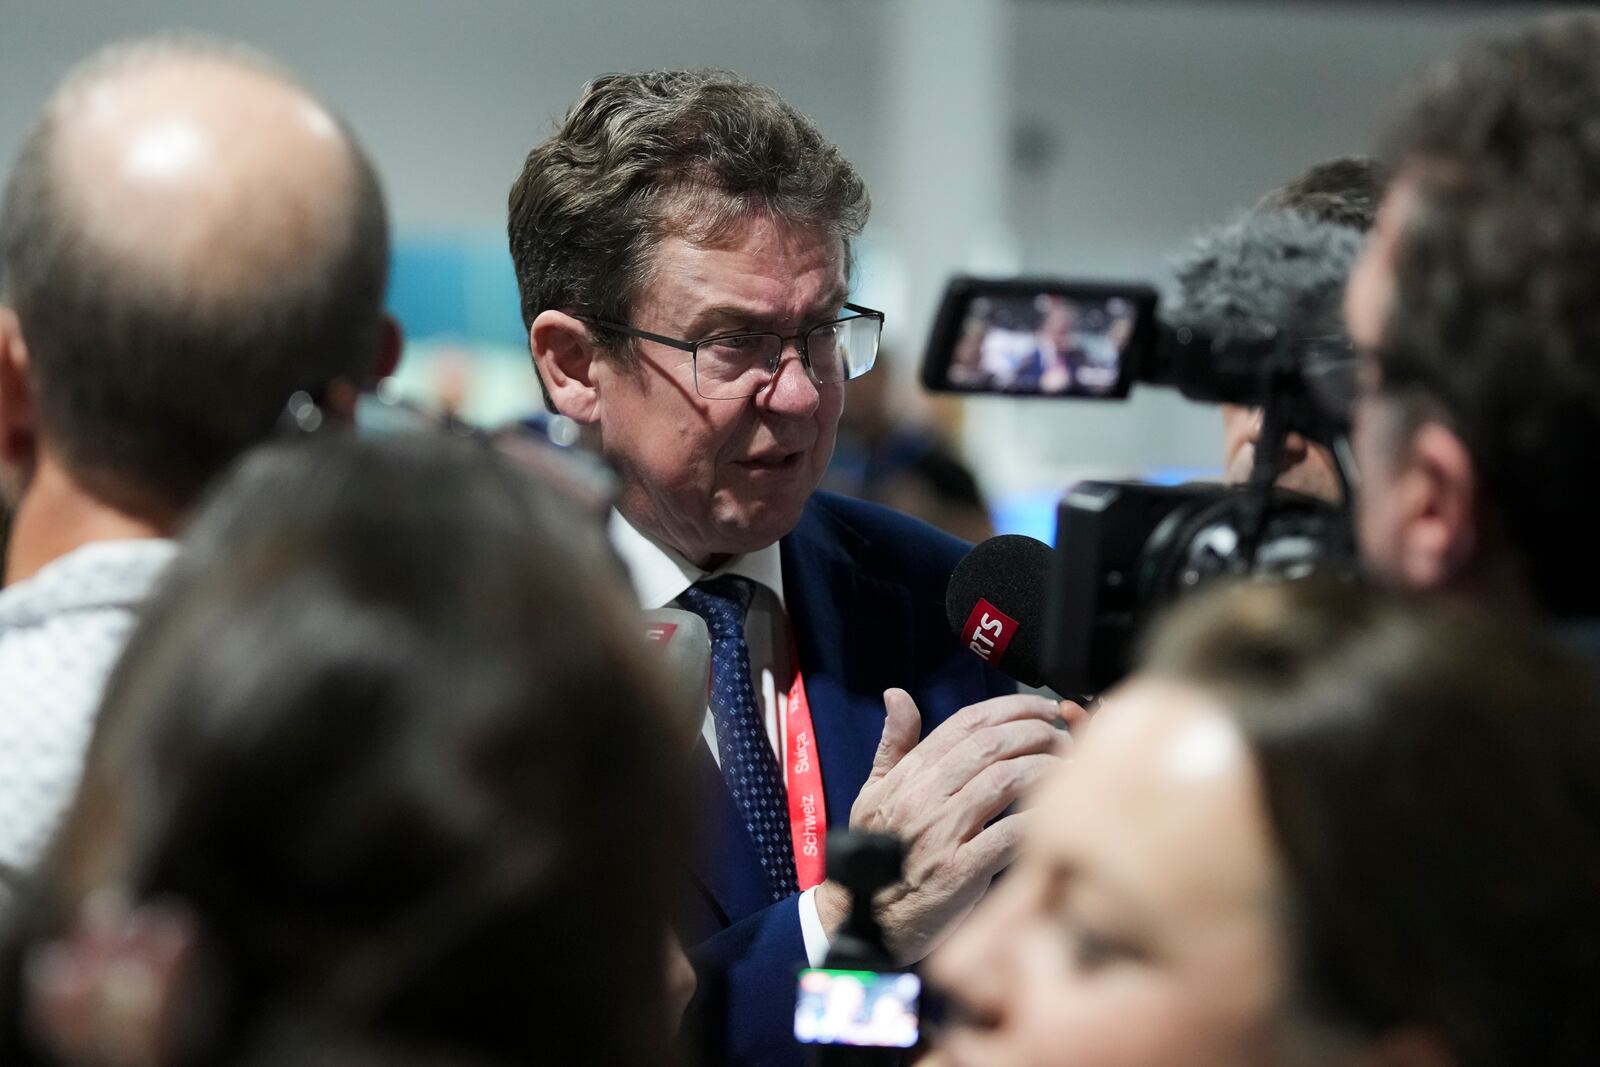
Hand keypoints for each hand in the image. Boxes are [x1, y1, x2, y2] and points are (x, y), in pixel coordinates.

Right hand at [814, 689, 1077, 962]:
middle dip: (1037, 732)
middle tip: (1065, 736)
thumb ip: (894, 745)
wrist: (866, 920)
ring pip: (1005, 781)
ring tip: (1068, 769)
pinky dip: (1037, 818)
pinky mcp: (958, 874)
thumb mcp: (874, 793)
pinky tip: (1054, 814)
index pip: (966, 724)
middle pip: (991, 746)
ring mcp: (939, 834)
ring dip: (1045, 768)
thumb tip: (897, 695)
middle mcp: (922, 798)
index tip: (1043, 708)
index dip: (1011, 707)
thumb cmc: (877, 854)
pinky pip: (1009, 834)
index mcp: (908, 775)